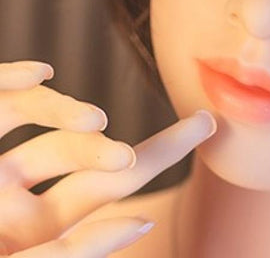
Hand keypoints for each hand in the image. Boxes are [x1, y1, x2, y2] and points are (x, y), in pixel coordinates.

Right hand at [0, 61, 215, 255]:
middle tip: (132, 151)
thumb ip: (75, 255)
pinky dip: (11, 78)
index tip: (208, 123)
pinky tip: (39, 73)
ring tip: (95, 123)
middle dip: (106, 144)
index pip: (111, 182)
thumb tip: (143, 222)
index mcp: (39, 226)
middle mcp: (12, 192)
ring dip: (62, 110)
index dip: (158, 152)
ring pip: (30, 114)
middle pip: (72, 149)